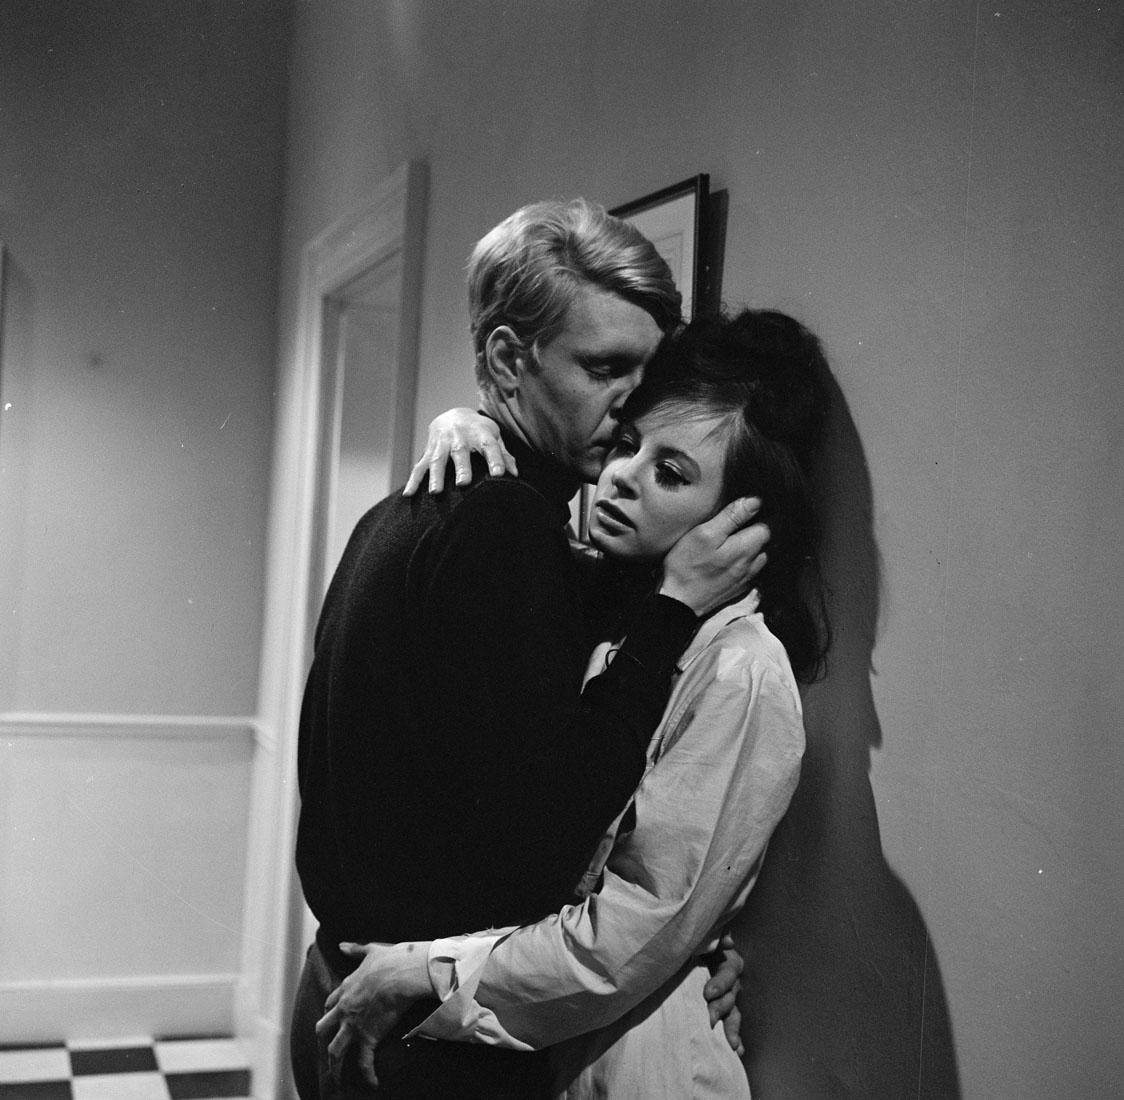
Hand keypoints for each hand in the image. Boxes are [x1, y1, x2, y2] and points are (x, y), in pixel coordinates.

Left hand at [315, 940, 431, 1088]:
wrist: (402, 972)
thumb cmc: (390, 959)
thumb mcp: (370, 950)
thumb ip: (355, 950)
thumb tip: (342, 945)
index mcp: (346, 988)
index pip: (331, 1003)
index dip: (331, 1011)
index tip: (333, 1017)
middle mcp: (345, 1009)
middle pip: (324, 1028)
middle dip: (325, 1038)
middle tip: (330, 1046)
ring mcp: (354, 1025)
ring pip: (335, 1049)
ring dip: (335, 1064)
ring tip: (337, 1076)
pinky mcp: (368, 1037)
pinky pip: (363, 1062)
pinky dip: (367, 1074)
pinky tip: (372, 1083)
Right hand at [402, 408, 516, 494]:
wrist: (454, 415)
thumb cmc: (479, 432)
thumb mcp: (494, 438)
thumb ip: (504, 455)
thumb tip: (515, 475)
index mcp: (480, 433)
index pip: (489, 446)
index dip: (495, 459)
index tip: (499, 475)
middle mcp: (459, 436)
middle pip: (460, 451)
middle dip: (461, 467)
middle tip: (463, 483)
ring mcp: (441, 443)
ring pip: (437, 459)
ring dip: (436, 476)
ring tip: (436, 492)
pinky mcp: (428, 451)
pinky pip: (419, 466)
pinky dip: (413, 481)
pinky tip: (409, 494)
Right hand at [658, 497, 768, 616]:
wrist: (678, 601)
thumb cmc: (687, 565)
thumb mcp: (704, 533)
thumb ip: (732, 517)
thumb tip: (756, 501)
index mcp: (746, 548)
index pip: (768, 527)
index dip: (758, 517)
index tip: (745, 512)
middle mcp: (751, 565)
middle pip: (765, 543)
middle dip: (756, 532)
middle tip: (739, 524)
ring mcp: (745, 579)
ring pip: (759, 558)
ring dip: (752, 548)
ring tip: (736, 541)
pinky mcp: (737, 589)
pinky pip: (750, 571)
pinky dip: (746, 563)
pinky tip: (730, 560)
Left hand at [704, 932, 745, 1056]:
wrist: (694, 948)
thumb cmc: (698, 941)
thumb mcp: (704, 936)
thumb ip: (714, 937)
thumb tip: (728, 940)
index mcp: (728, 960)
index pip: (728, 973)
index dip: (720, 984)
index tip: (708, 994)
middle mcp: (732, 980)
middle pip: (730, 996)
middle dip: (721, 1008)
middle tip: (710, 1018)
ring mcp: (729, 996)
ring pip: (733, 1013)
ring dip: (732, 1028)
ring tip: (733, 1046)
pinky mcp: (723, 1008)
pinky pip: (730, 1023)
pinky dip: (734, 1036)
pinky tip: (738, 1051)